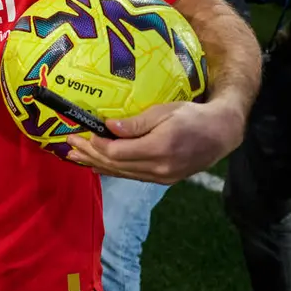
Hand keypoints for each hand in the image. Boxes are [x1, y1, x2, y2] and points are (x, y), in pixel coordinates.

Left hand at [65, 98, 246, 183]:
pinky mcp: (164, 179)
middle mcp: (159, 168)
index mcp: (159, 148)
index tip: (80, 134)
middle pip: (115, 165)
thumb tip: (108, 127)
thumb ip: (136, 123)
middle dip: (89, 155)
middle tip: (69, 146)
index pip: (116, 152)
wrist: (221, 133)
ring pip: (122, 173)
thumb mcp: (164, 111)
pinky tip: (98, 166)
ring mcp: (162, 177)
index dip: (95, 145)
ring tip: (76, 157)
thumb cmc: (192, 116)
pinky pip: (132, 176)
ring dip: (96, 165)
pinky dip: (113, 170)